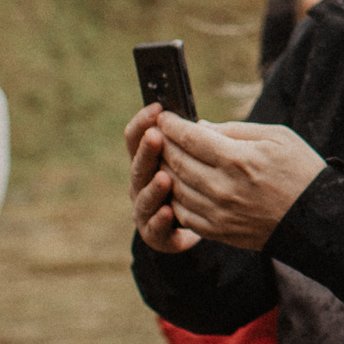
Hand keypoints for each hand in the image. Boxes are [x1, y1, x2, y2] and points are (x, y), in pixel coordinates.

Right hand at [127, 105, 197, 253]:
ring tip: (164, 178)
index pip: (138, 138)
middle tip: (155, 137)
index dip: (144, 122)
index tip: (157, 108)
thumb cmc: (200, 182)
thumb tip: (201, 124)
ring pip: (144, 198)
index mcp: (149, 161)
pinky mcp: (156, 235)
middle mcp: (141, 184)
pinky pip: (155, 229)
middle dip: (147, 151)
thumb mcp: (201, 158)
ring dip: (153, 188)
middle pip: (139, 165)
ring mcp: (145, 209)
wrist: (205, 225)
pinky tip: (168, 212)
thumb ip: (197, 143)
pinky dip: (160, 220)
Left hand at [155, 116, 326, 252]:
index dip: (172, 125)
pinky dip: (174, 197)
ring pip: (175, 187)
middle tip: (158, 133)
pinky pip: (183, 212)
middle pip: (177, 161)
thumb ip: (235, 130)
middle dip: (163, 143)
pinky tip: (177, 185)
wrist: (316, 218)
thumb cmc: (300, 171)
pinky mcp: (218, 231)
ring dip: (164, 170)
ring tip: (165, 157)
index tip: (164, 116)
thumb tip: (200, 127)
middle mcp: (224, 187)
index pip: (191, 137)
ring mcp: (219, 212)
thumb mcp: (277, 137)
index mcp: (239, 159)